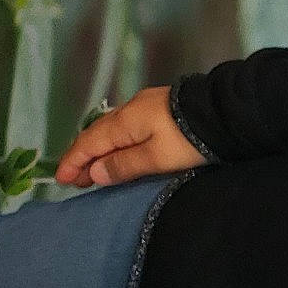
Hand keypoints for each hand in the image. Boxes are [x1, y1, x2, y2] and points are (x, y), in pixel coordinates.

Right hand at [54, 85, 207, 187]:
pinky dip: (115, 142)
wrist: (226, 113)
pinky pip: (126, 127)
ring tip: (94, 170)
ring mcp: (145, 106)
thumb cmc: (190, 139)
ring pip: (112, 130)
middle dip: (84, 158)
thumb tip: (94, 172)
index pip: (89, 143)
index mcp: (124, 122)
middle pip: (98, 135)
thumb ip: (125, 165)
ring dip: (100, 150)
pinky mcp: (160, 108)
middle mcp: (129, 110)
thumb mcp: (157, 158)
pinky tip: (119, 151)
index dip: (74, 162)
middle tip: (76, 181)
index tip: (61, 180)